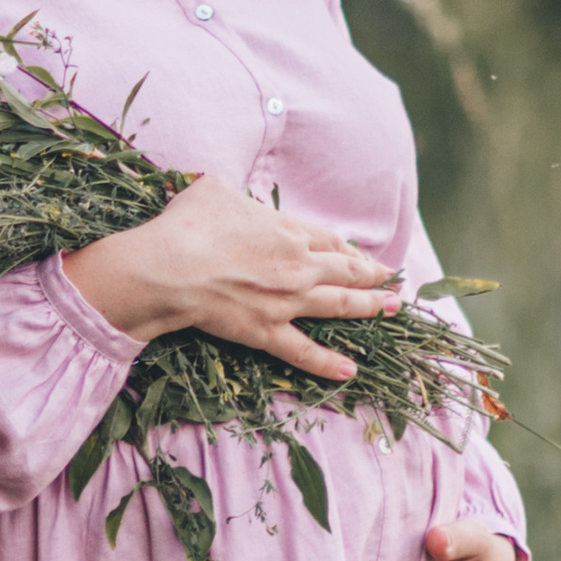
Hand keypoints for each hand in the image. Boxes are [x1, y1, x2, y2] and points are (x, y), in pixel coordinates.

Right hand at [62, 175, 400, 385]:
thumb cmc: (188, 225)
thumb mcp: (216, 190)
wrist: (169, 268)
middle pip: (346, 270)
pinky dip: (327, 362)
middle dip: (372, 276)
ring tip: (391, 309)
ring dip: (369, 308)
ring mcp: (287, 301)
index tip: (362, 255)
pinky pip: (305, 350)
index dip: (349, 249)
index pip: (330, 241)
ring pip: (340, 305)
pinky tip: (349, 370)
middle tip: (391, 281)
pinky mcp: (267, 331)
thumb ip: (236, 195)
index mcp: (288, 230)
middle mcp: (298, 265)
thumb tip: (236, 199)